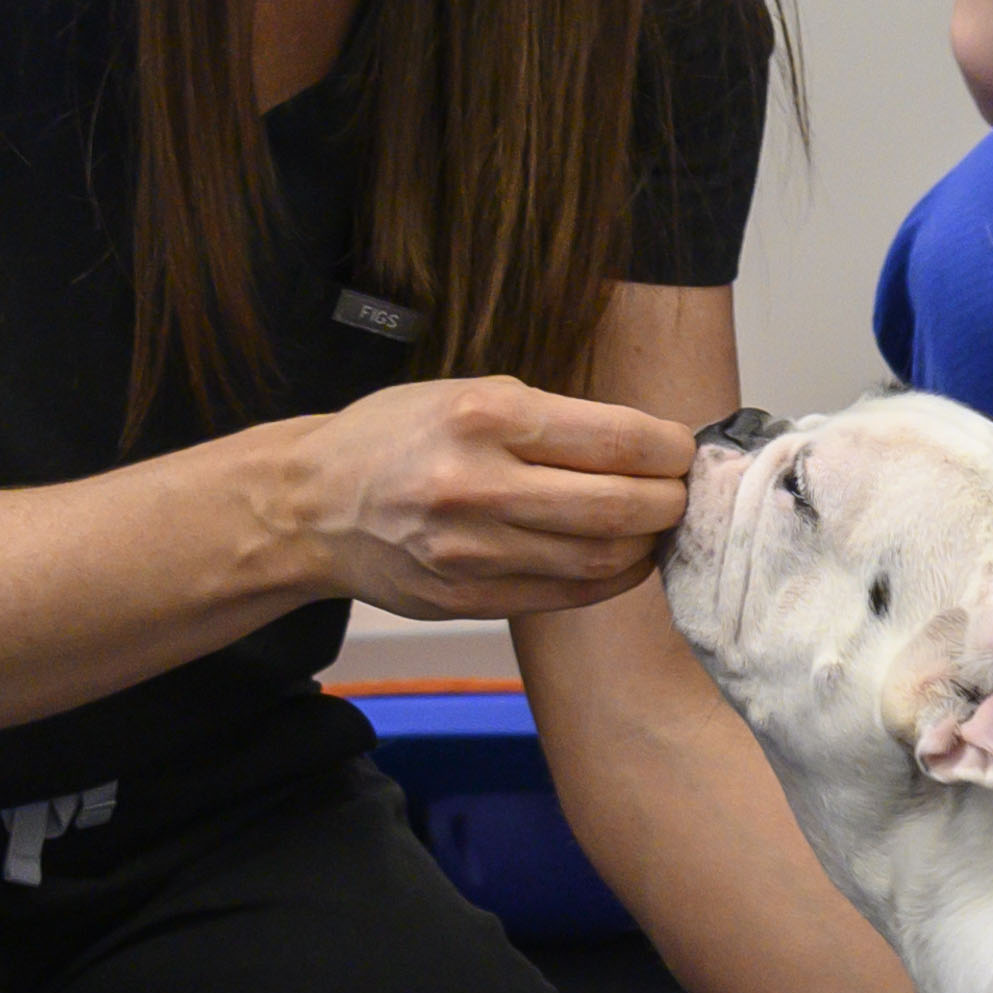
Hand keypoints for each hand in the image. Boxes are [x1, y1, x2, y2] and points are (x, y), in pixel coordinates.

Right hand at [283, 377, 697, 619]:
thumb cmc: (397, 437)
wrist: (311, 505)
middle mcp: (478, 485)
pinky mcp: (469, 599)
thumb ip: (551, 421)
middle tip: (679, 491)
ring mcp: (472, 551)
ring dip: (645, 543)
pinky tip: (620, 558)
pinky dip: (610, 578)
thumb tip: (644, 448)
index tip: (680, 449)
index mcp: (485, 418)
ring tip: (653, 524)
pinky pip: (568, 594)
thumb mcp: (467, 394)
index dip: (669, 449)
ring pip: (601, 558)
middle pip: (620, 506)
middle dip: (669, 499)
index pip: (618, 440)